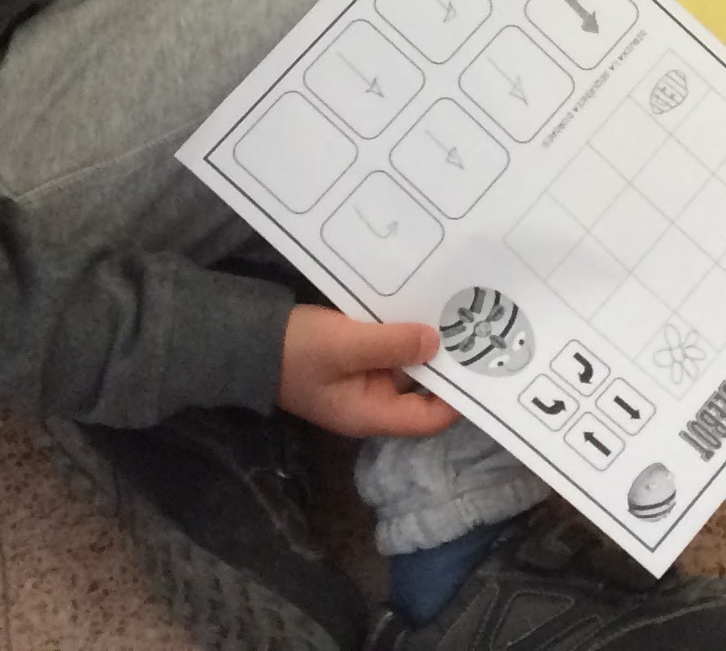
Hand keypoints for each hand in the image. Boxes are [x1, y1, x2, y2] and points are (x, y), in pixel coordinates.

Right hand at [276, 308, 461, 439]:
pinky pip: (391, 348)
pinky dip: (406, 332)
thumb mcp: (345, 344)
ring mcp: (362, 379)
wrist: (245, 340)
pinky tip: (424, 305)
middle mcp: (372, 402)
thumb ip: (391, 345)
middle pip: (422, 390)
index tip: (479, 366)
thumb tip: (436, 342)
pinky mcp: (355, 357)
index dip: (457, 398)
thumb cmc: (295, 350)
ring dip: (428, 343)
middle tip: (477, 331)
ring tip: (459, 313)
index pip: (427, 420)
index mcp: (370, 414)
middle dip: (447, 363)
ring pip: (408, 365)